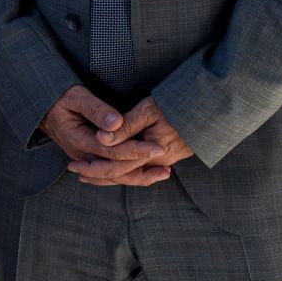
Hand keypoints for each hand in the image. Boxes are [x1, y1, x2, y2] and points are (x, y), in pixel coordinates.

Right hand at [40, 85, 168, 185]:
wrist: (40, 106)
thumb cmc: (58, 96)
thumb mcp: (75, 96)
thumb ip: (96, 109)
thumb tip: (116, 123)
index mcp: (78, 140)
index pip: (113, 151)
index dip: (137, 150)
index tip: (158, 147)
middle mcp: (81, 155)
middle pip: (115, 170)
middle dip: (142, 169)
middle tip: (167, 168)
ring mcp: (84, 159)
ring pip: (114, 175)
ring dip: (139, 176)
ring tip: (163, 173)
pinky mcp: (89, 157)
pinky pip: (110, 171)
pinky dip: (128, 174)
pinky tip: (145, 173)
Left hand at [68, 95, 192, 186]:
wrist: (208, 110)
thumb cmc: (177, 105)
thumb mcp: (148, 110)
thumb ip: (125, 126)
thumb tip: (101, 138)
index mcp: (151, 154)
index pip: (115, 167)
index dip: (93, 167)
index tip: (73, 165)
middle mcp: (157, 163)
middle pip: (121, 175)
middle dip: (96, 174)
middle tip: (74, 171)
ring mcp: (163, 163)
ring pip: (130, 175)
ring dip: (108, 175)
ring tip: (88, 174)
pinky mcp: (165, 158)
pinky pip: (139, 170)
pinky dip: (122, 171)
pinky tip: (112, 168)